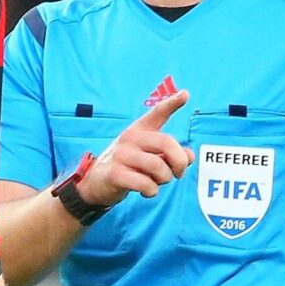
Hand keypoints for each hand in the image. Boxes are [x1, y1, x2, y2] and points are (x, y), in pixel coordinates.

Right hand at [79, 86, 191, 206]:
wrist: (95, 184)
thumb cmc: (128, 167)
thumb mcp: (149, 157)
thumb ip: (170, 155)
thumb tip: (189, 156)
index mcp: (139, 130)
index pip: (157, 113)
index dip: (172, 103)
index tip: (185, 94)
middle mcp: (130, 138)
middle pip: (166, 143)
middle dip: (179, 162)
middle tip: (178, 174)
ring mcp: (121, 155)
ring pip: (158, 166)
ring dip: (164, 179)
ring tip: (158, 182)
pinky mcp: (115, 173)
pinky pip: (145, 183)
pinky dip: (152, 190)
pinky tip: (147, 191)